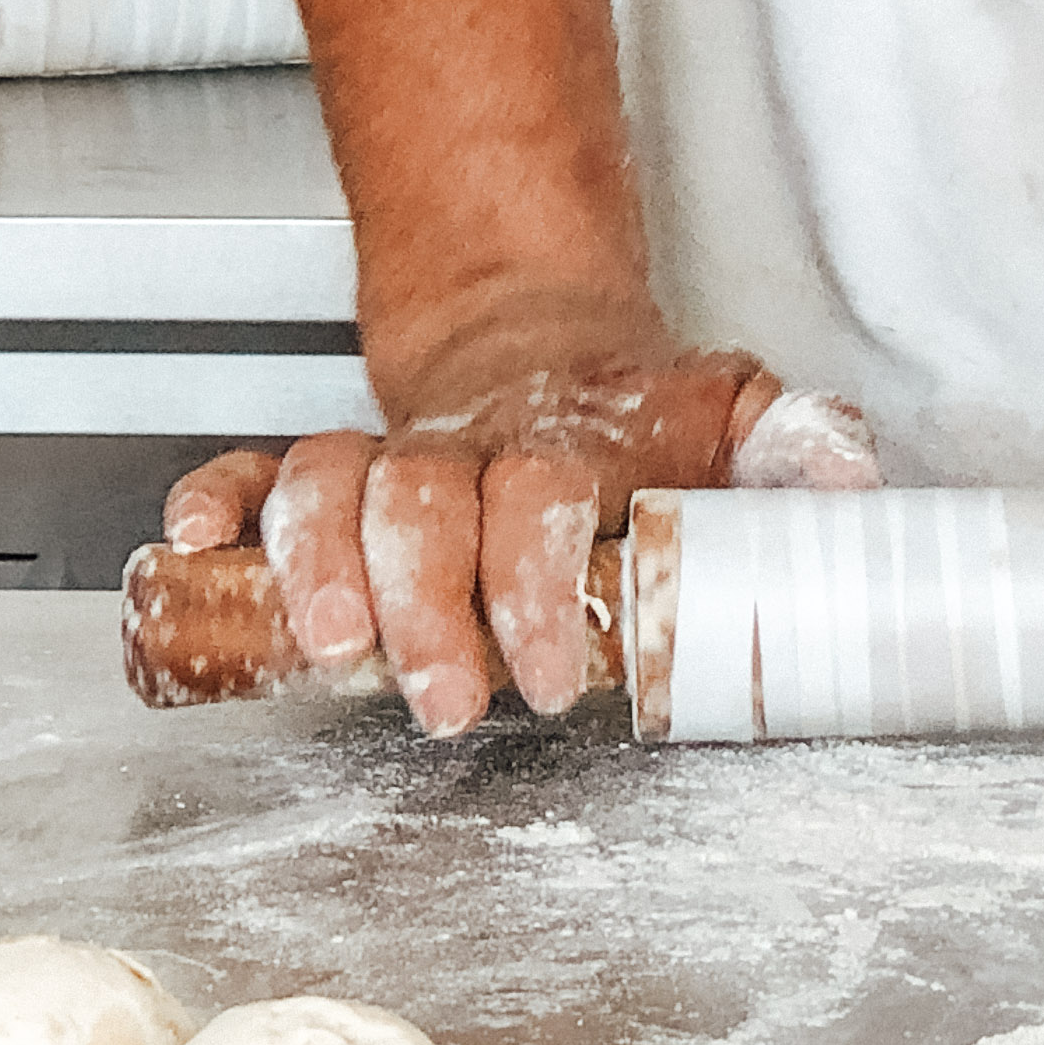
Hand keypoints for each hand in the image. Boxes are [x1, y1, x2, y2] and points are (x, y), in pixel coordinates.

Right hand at [163, 289, 874, 733]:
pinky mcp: (320, 470)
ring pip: (324, 484)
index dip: (538, 584)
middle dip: (423, 607)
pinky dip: (213, 504)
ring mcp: (384, 456)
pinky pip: (248, 469)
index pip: (539, 499)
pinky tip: (191, 548)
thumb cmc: (638, 420)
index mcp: (562, 447)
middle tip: (445, 699)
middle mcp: (460, 450)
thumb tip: (852, 481)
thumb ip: (790, 443)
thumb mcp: (733, 416)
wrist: (538, 346)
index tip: (559, 672)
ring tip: (327, 653)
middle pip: (418, 504)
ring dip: (313, 567)